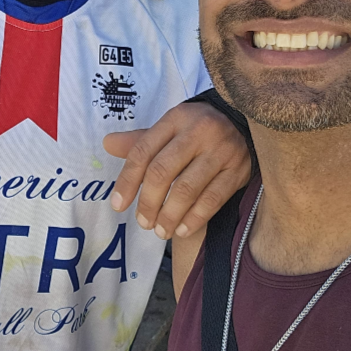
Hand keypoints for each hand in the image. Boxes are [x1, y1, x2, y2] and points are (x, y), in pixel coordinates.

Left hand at [104, 102, 250, 239]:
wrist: (243, 122)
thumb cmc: (197, 130)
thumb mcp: (170, 128)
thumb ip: (140, 141)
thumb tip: (108, 143)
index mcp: (176, 119)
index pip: (143, 151)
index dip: (127, 181)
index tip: (118, 205)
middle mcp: (199, 131)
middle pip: (163, 171)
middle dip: (148, 202)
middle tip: (143, 223)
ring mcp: (221, 150)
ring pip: (187, 189)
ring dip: (169, 215)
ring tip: (160, 231)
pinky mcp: (238, 169)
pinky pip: (212, 199)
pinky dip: (194, 218)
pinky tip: (182, 229)